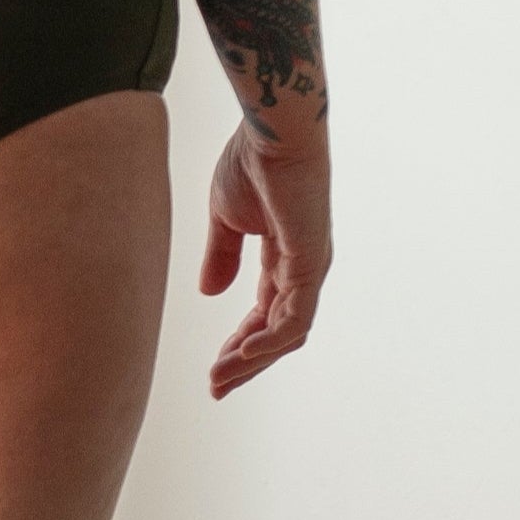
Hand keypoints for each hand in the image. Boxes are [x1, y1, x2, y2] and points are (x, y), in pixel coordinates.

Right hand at [200, 123, 330, 398]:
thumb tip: (208, 293)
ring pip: (286, 334)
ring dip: (252, 359)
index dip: (239, 344)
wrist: (273, 130)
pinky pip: (294, 319)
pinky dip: (269, 341)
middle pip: (278, 334)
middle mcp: (303, 271)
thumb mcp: (225, 217)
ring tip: (221, 376)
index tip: (213, 369)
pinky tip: (242, 352)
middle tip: (216, 388)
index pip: (264, 315)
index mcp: (284, 260)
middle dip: (245, 363)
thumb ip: (220, 256)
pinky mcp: (310, 264)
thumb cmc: (251, 162)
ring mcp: (310, 270)